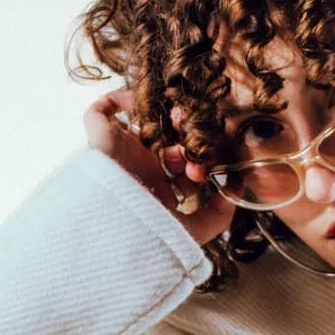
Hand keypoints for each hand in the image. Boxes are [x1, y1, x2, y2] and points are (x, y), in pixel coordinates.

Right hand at [83, 88, 237, 248]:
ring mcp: (121, 154)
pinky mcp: (100, 141)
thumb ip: (218, 216)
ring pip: (141, 125)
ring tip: (179, 118)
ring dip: (163, 118)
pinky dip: (118, 100)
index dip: (198, 162)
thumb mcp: (193, 232)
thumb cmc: (151, 234)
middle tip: (195, 143)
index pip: (182, 166)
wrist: (117, 229)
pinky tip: (142, 104)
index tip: (204, 169)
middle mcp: (140, 170)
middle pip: (167, 142)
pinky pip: (101, 112)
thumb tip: (234, 190)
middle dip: (186, 139)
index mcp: (158, 190)